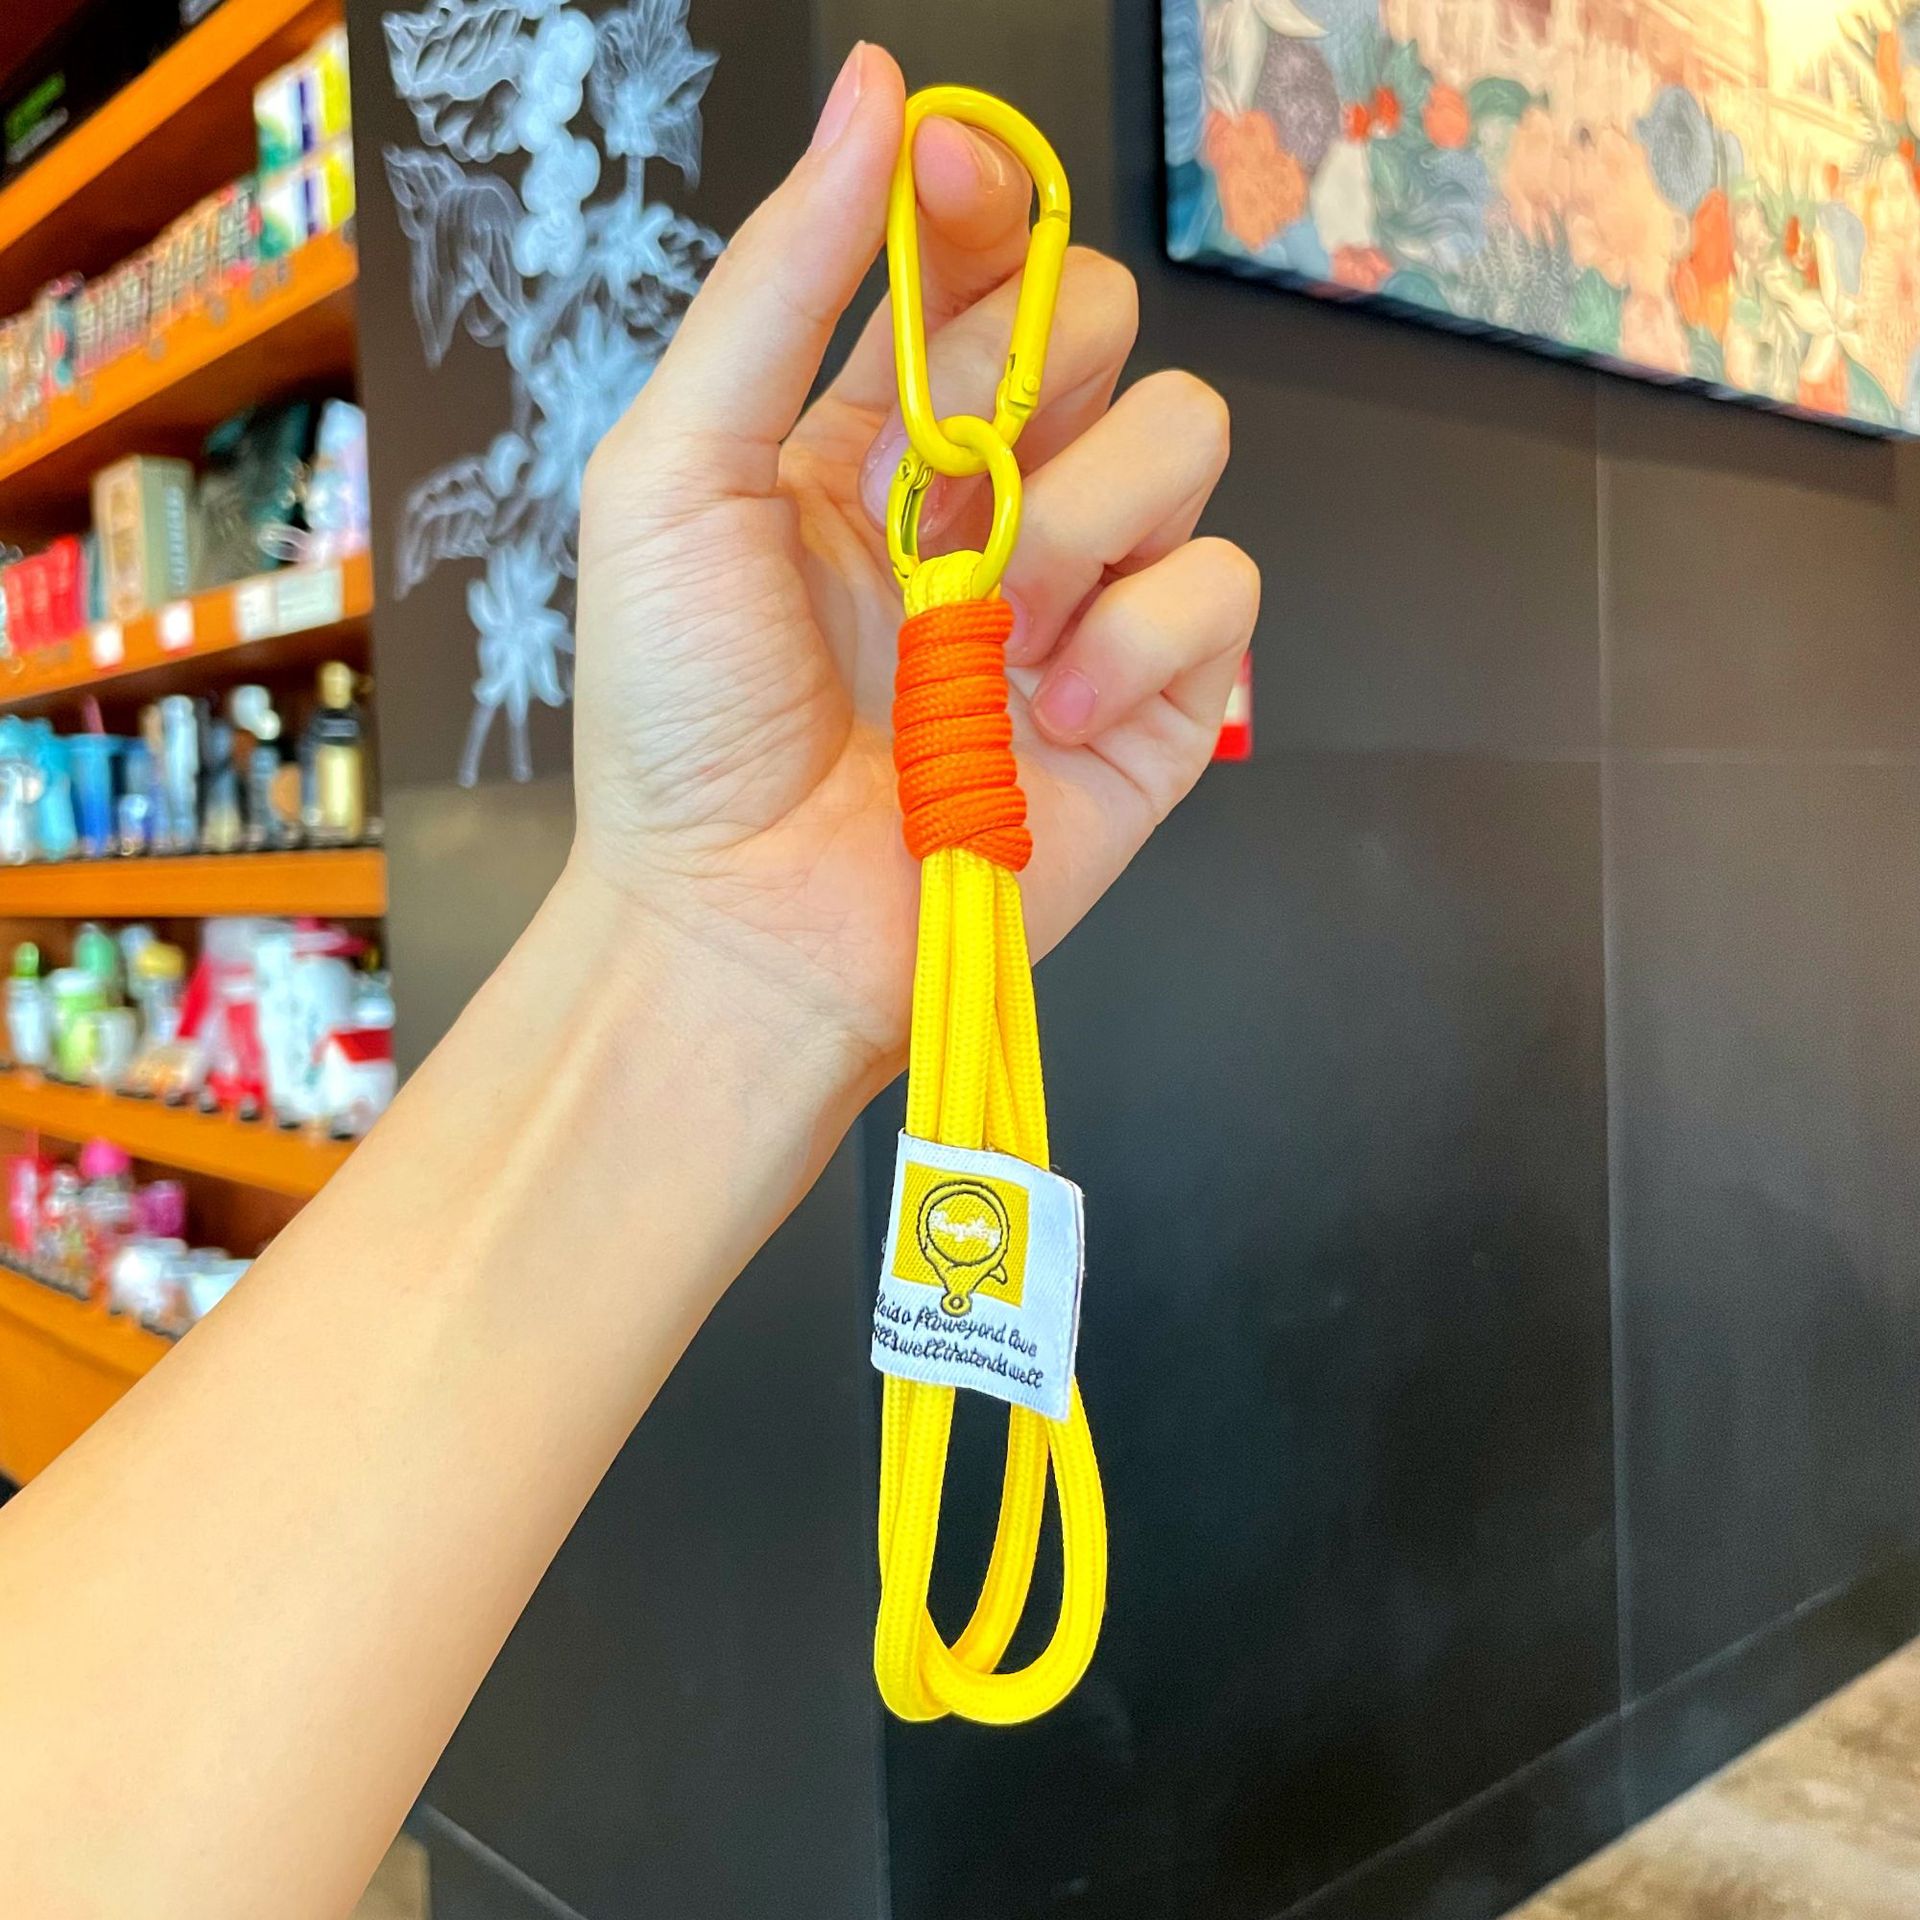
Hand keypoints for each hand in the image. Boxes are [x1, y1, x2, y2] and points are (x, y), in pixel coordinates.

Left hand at [571, 43, 1257, 1091]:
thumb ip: (776, 285)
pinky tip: (1048, 704)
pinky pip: (1224, 586)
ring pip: (1184, 434)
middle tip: (940, 482)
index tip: (956, 188)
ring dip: (1078, 517)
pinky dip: (1141, 634)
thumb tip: (877, 94)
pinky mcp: (1157, 697)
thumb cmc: (682, 719)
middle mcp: (991, 499)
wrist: (744, 927)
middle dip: (1030, 374)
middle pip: (1103, 322)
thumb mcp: (676, 476)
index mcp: (870, 438)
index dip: (986, 199)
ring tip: (983, 628)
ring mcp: (1082, 599)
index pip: (978, 258)